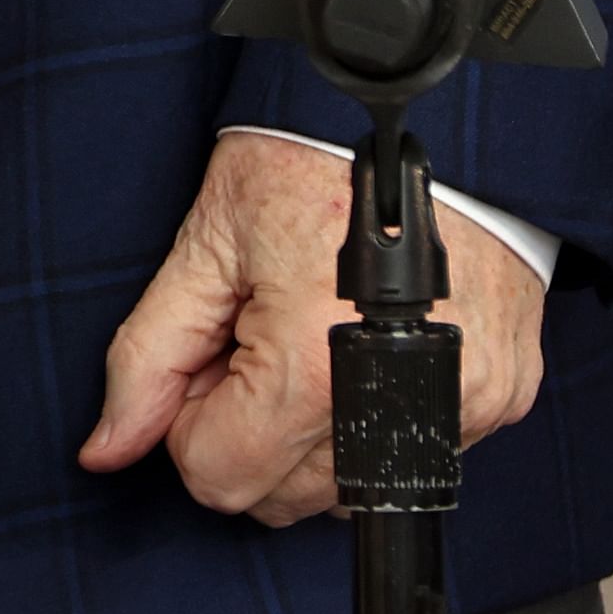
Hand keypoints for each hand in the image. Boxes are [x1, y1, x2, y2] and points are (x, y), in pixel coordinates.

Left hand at [81, 129, 549, 526]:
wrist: (438, 116)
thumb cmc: (317, 160)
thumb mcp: (207, 241)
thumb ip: (147, 356)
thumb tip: (106, 449)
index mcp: (313, 370)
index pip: (218, 477)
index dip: (189, 421)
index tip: (206, 356)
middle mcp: (402, 404)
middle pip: (284, 497)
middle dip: (248, 428)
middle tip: (254, 335)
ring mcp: (468, 406)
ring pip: (351, 487)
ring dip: (313, 432)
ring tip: (312, 330)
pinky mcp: (507, 396)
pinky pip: (419, 449)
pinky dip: (378, 414)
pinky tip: (368, 337)